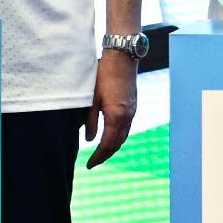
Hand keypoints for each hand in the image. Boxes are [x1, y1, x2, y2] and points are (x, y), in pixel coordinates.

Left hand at [83, 48, 138, 166]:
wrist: (123, 58)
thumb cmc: (104, 75)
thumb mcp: (92, 98)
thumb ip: (91, 120)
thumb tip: (89, 139)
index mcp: (116, 116)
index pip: (107, 144)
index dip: (98, 157)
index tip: (89, 165)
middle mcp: (127, 117)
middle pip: (117, 144)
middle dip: (105, 155)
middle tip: (93, 163)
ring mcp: (133, 112)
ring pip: (123, 137)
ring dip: (113, 147)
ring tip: (101, 153)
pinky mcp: (133, 106)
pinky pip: (127, 128)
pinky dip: (118, 137)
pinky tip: (111, 136)